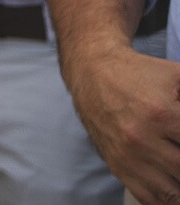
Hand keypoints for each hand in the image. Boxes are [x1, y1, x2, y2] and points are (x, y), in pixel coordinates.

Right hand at [63, 43, 179, 203]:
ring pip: (175, 194)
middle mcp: (143, 140)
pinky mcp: (119, 168)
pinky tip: (178, 188)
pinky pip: (152, 199)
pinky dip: (171, 200)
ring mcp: (130, 158)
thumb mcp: (178, 76)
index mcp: (162, 114)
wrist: (93, 74)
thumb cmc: (142, 75)